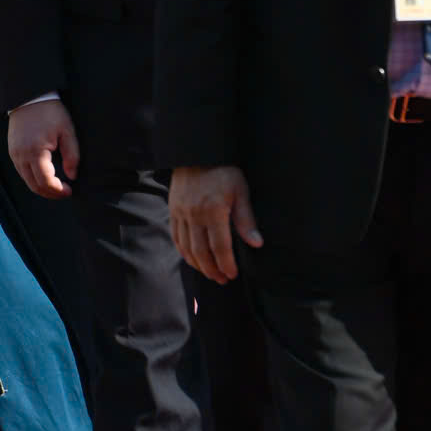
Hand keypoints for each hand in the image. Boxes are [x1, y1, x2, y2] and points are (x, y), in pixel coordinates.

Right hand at [7, 99, 80, 198]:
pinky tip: (44, 175)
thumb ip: (72, 155)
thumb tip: (72, 176)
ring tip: (56, 186)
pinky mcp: (12, 151)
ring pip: (27, 181)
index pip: (46, 182)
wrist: (30, 96)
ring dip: (41, 187)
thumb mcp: (67, 131)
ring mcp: (14, 154)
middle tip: (63, 192)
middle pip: (34, 186)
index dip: (59, 191)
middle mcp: (21, 156)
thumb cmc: (50, 112)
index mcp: (36, 152)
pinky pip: (21, 172)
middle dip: (50, 193)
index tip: (70, 190)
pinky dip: (33, 178)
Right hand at [169, 165, 261, 282]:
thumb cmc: (223, 169)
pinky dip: (183, 251)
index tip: (232, 274)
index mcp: (214, 211)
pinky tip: (192, 258)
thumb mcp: (240, 190)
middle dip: (212, 270)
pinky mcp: (173, 210)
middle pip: (201, 252)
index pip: (220, 247)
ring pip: (187, 248)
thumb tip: (256, 243)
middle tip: (222, 279)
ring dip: (198, 265)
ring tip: (209, 273)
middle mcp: (195, 215)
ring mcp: (181, 213)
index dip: (227, 264)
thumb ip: (246, 219)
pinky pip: (176, 237)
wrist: (197, 151)